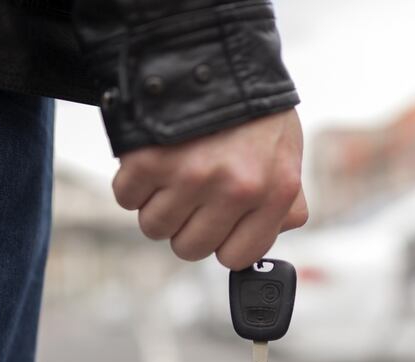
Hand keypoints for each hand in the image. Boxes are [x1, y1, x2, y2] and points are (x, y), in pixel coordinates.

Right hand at [112, 109, 306, 269]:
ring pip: (154, 227)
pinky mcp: (150, 159)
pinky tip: (153, 160)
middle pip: (189, 248)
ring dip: (158, 205)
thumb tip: (273, 237)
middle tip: (191, 196)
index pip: (235, 257)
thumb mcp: (287, 154)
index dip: (221, 243)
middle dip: (186, 226)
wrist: (215, 50)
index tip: (217, 225)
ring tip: (172, 174)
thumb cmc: (253, 109)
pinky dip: (133, 184)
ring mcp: (190, 175)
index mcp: (274, 192)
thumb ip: (286, 202)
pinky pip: (127, 198)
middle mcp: (234, 188)